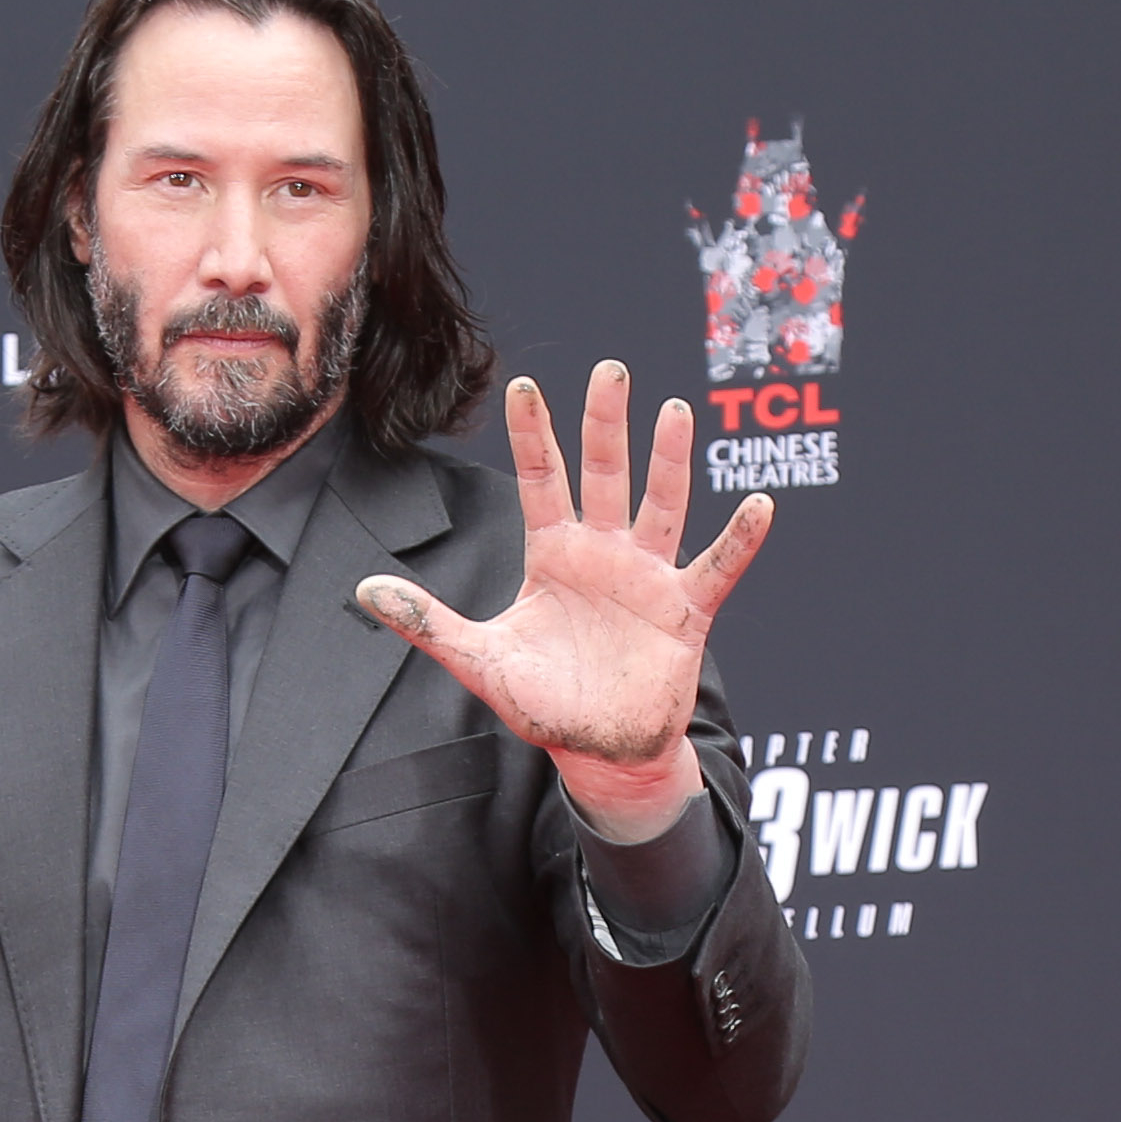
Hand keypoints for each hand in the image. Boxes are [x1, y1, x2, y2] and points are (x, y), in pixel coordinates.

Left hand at [349, 365, 768, 839]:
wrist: (599, 751)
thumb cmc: (544, 702)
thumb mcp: (479, 659)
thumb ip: (427, 621)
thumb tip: (363, 592)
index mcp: (554, 555)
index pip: (540, 480)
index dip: (533, 434)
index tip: (523, 385)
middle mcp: (603, 553)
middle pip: (606, 474)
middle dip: (606, 424)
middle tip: (610, 370)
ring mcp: (647, 577)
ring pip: (662, 505)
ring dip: (671, 461)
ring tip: (676, 411)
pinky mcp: (685, 611)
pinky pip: (717, 567)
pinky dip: (738, 540)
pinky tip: (758, 506)